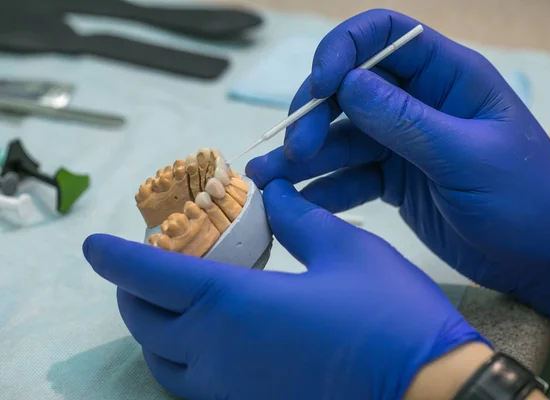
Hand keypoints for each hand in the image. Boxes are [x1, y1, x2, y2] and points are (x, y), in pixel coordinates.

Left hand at [83, 179, 487, 399]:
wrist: (428, 392)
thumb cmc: (389, 315)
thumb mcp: (345, 249)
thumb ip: (299, 218)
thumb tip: (273, 195)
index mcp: (236, 306)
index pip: (151, 278)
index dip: (116, 257)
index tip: (93, 244)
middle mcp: (219, 355)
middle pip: (144, 324)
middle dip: (132, 291)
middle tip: (147, 264)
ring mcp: (232, 392)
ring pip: (162, 361)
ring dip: (153, 327)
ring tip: (172, 299)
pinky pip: (192, 385)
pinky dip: (181, 356)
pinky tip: (208, 335)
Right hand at [245, 9, 549, 326]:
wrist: (543, 259)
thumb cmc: (527, 201)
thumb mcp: (469, 157)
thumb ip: (407, 121)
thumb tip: (348, 85)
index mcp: (448, 78)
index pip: (385, 35)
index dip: (344, 49)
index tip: (321, 85)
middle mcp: (419, 103)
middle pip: (349, 90)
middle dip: (315, 115)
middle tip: (294, 151)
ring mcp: (402, 143)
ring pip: (341, 138)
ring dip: (304, 157)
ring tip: (268, 181)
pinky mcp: (393, 180)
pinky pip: (348, 177)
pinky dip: (322, 189)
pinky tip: (296, 204)